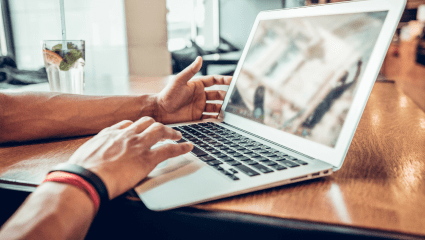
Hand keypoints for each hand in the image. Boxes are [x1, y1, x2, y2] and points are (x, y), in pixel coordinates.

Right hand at [67, 117, 192, 198]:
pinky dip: (181, 147)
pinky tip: (188, 147)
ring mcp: (138, 145)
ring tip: (178, 135)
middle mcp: (126, 135)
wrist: (86, 178)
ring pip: (160, 130)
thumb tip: (87, 160)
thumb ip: (92, 153)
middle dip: (156, 125)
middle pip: (146, 122)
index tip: (140, 129)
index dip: (137, 127)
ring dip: (171, 132)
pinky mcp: (147, 158)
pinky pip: (169, 149)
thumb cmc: (81, 171)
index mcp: (110, 134)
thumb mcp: (84, 155)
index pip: (127, 124)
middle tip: (162, 130)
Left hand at [155, 57, 231, 123]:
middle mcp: (200, 95)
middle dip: (226, 96)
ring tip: (228, 110)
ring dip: (222, 108)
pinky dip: (216, 118)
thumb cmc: (167, 94)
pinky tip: (221, 118)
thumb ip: (190, 70)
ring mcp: (199, 106)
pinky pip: (210, 117)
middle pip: (218, 94)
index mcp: (197, 85)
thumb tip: (200, 58)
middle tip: (233, 98)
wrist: (159, 111)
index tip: (232, 80)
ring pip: (216, 106)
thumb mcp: (179, 80)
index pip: (214, 80)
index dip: (224, 80)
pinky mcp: (197, 116)